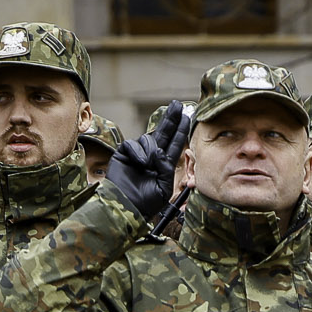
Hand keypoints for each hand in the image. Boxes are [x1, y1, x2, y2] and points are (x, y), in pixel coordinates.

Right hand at [107, 99, 193, 220]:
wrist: (126, 206)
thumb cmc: (146, 202)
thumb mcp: (164, 187)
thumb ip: (166, 168)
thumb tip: (159, 150)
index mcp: (164, 164)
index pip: (174, 143)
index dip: (180, 130)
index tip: (187, 117)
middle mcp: (152, 156)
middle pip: (163, 133)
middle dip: (171, 119)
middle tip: (178, 105)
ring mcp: (138, 154)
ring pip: (148, 140)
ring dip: (151, 150)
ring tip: (148, 165)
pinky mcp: (124, 153)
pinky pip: (133, 144)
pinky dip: (138, 153)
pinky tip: (140, 163)